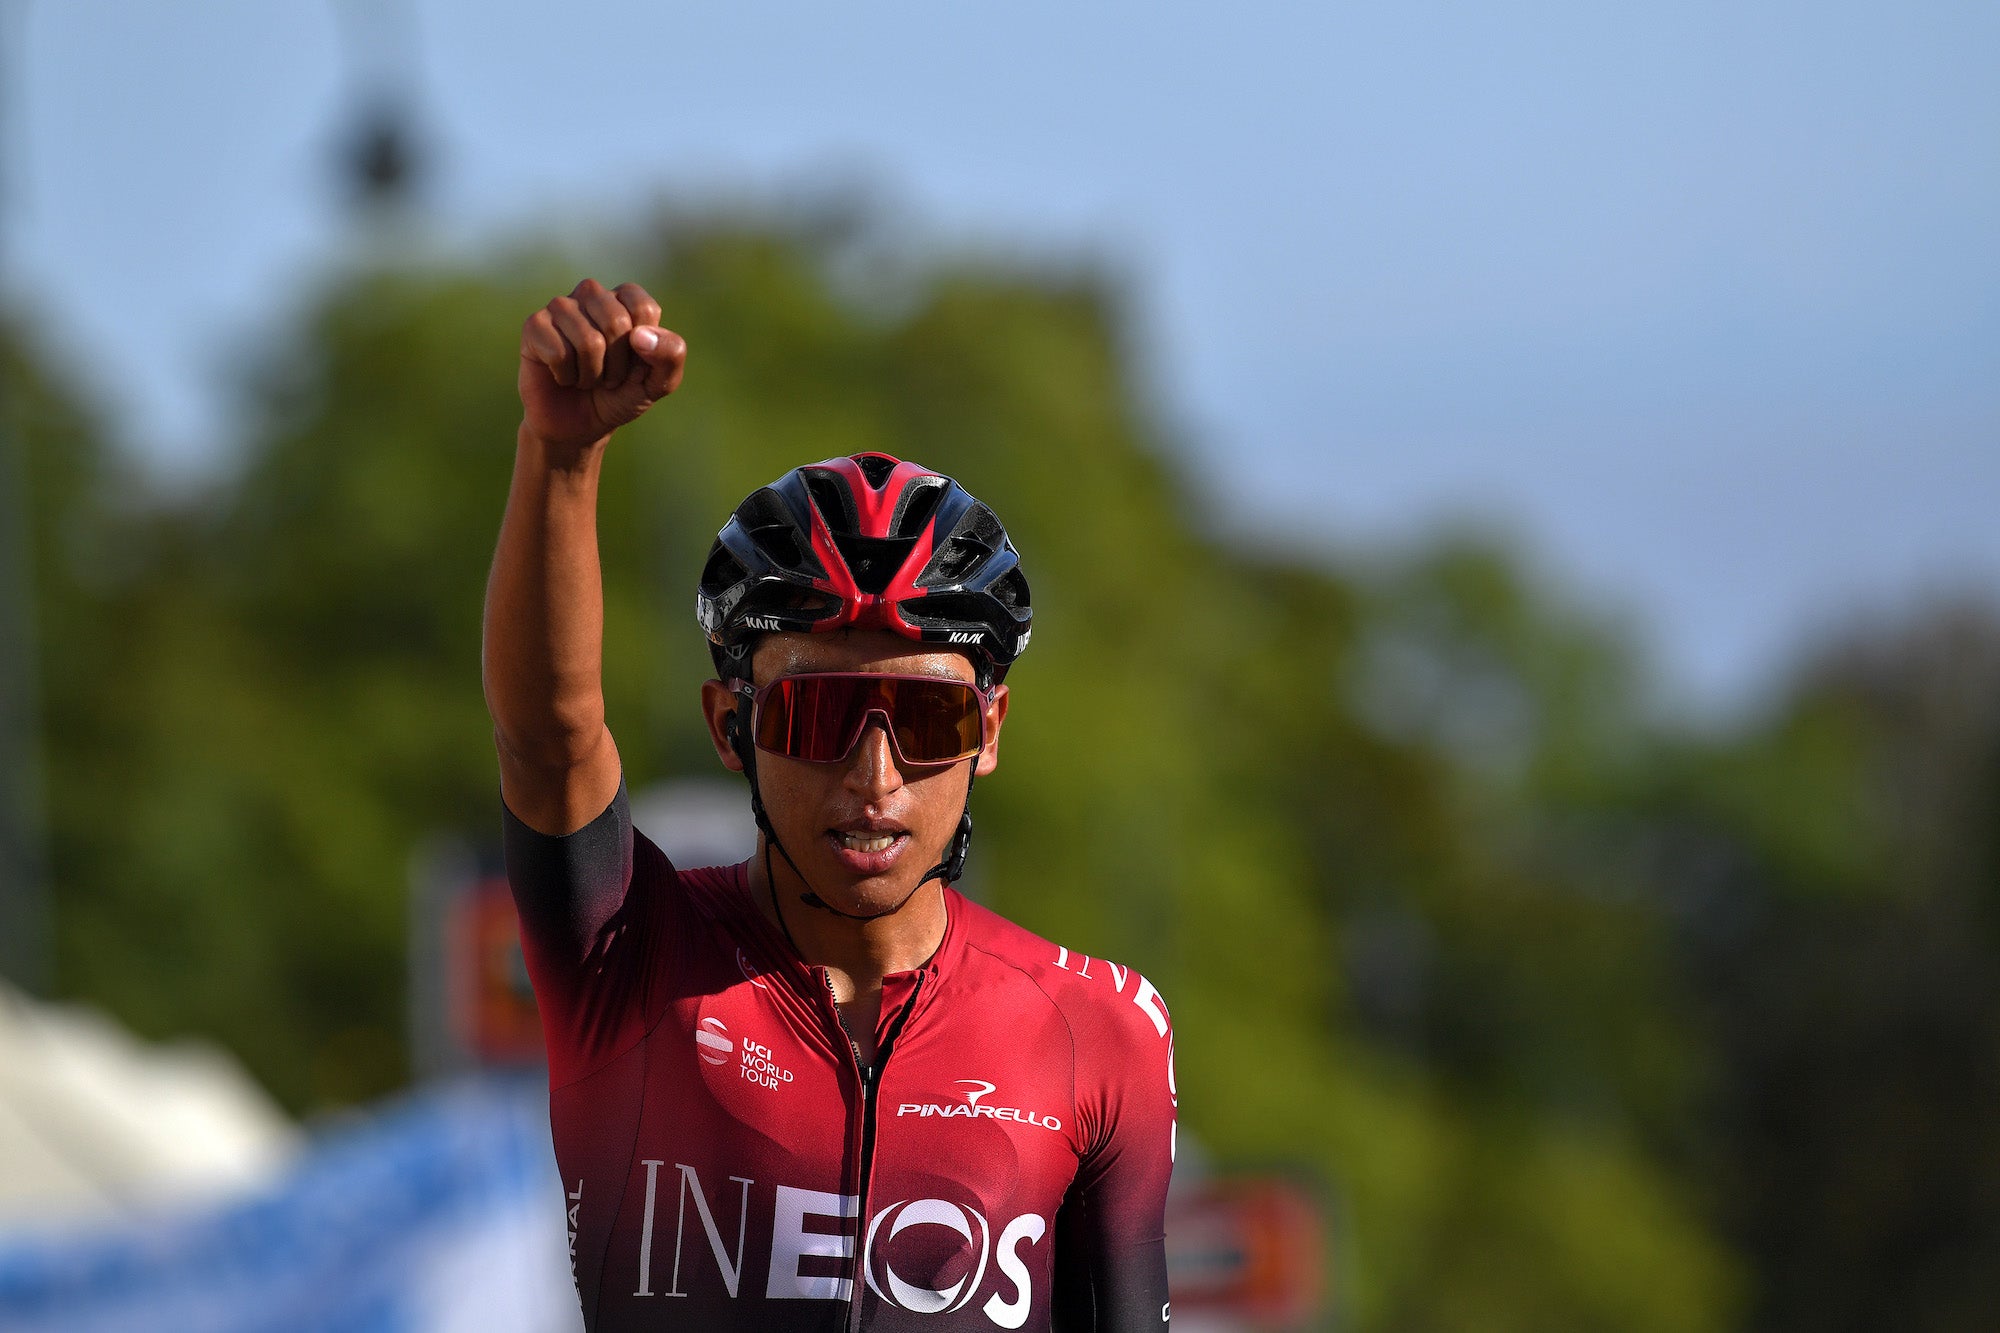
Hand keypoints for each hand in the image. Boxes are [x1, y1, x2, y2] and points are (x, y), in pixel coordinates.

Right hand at [518, 279, 686, 452]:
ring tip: (587, 378)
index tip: (635, 365)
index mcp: (625, 299)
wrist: (579, 425)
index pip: (644, 309)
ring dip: (592, 374)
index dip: (643, 350)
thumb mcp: (659, 382)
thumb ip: (670, 355)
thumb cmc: (620, 396)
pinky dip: (567, 376)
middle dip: (617, 365)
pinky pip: (559, 352)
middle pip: (616, 322)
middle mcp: (592, 294)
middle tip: (609, 377)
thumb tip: (641, 335)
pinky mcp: (534, 325)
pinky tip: (563, 376)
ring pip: (588, 340)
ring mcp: (561, 307)